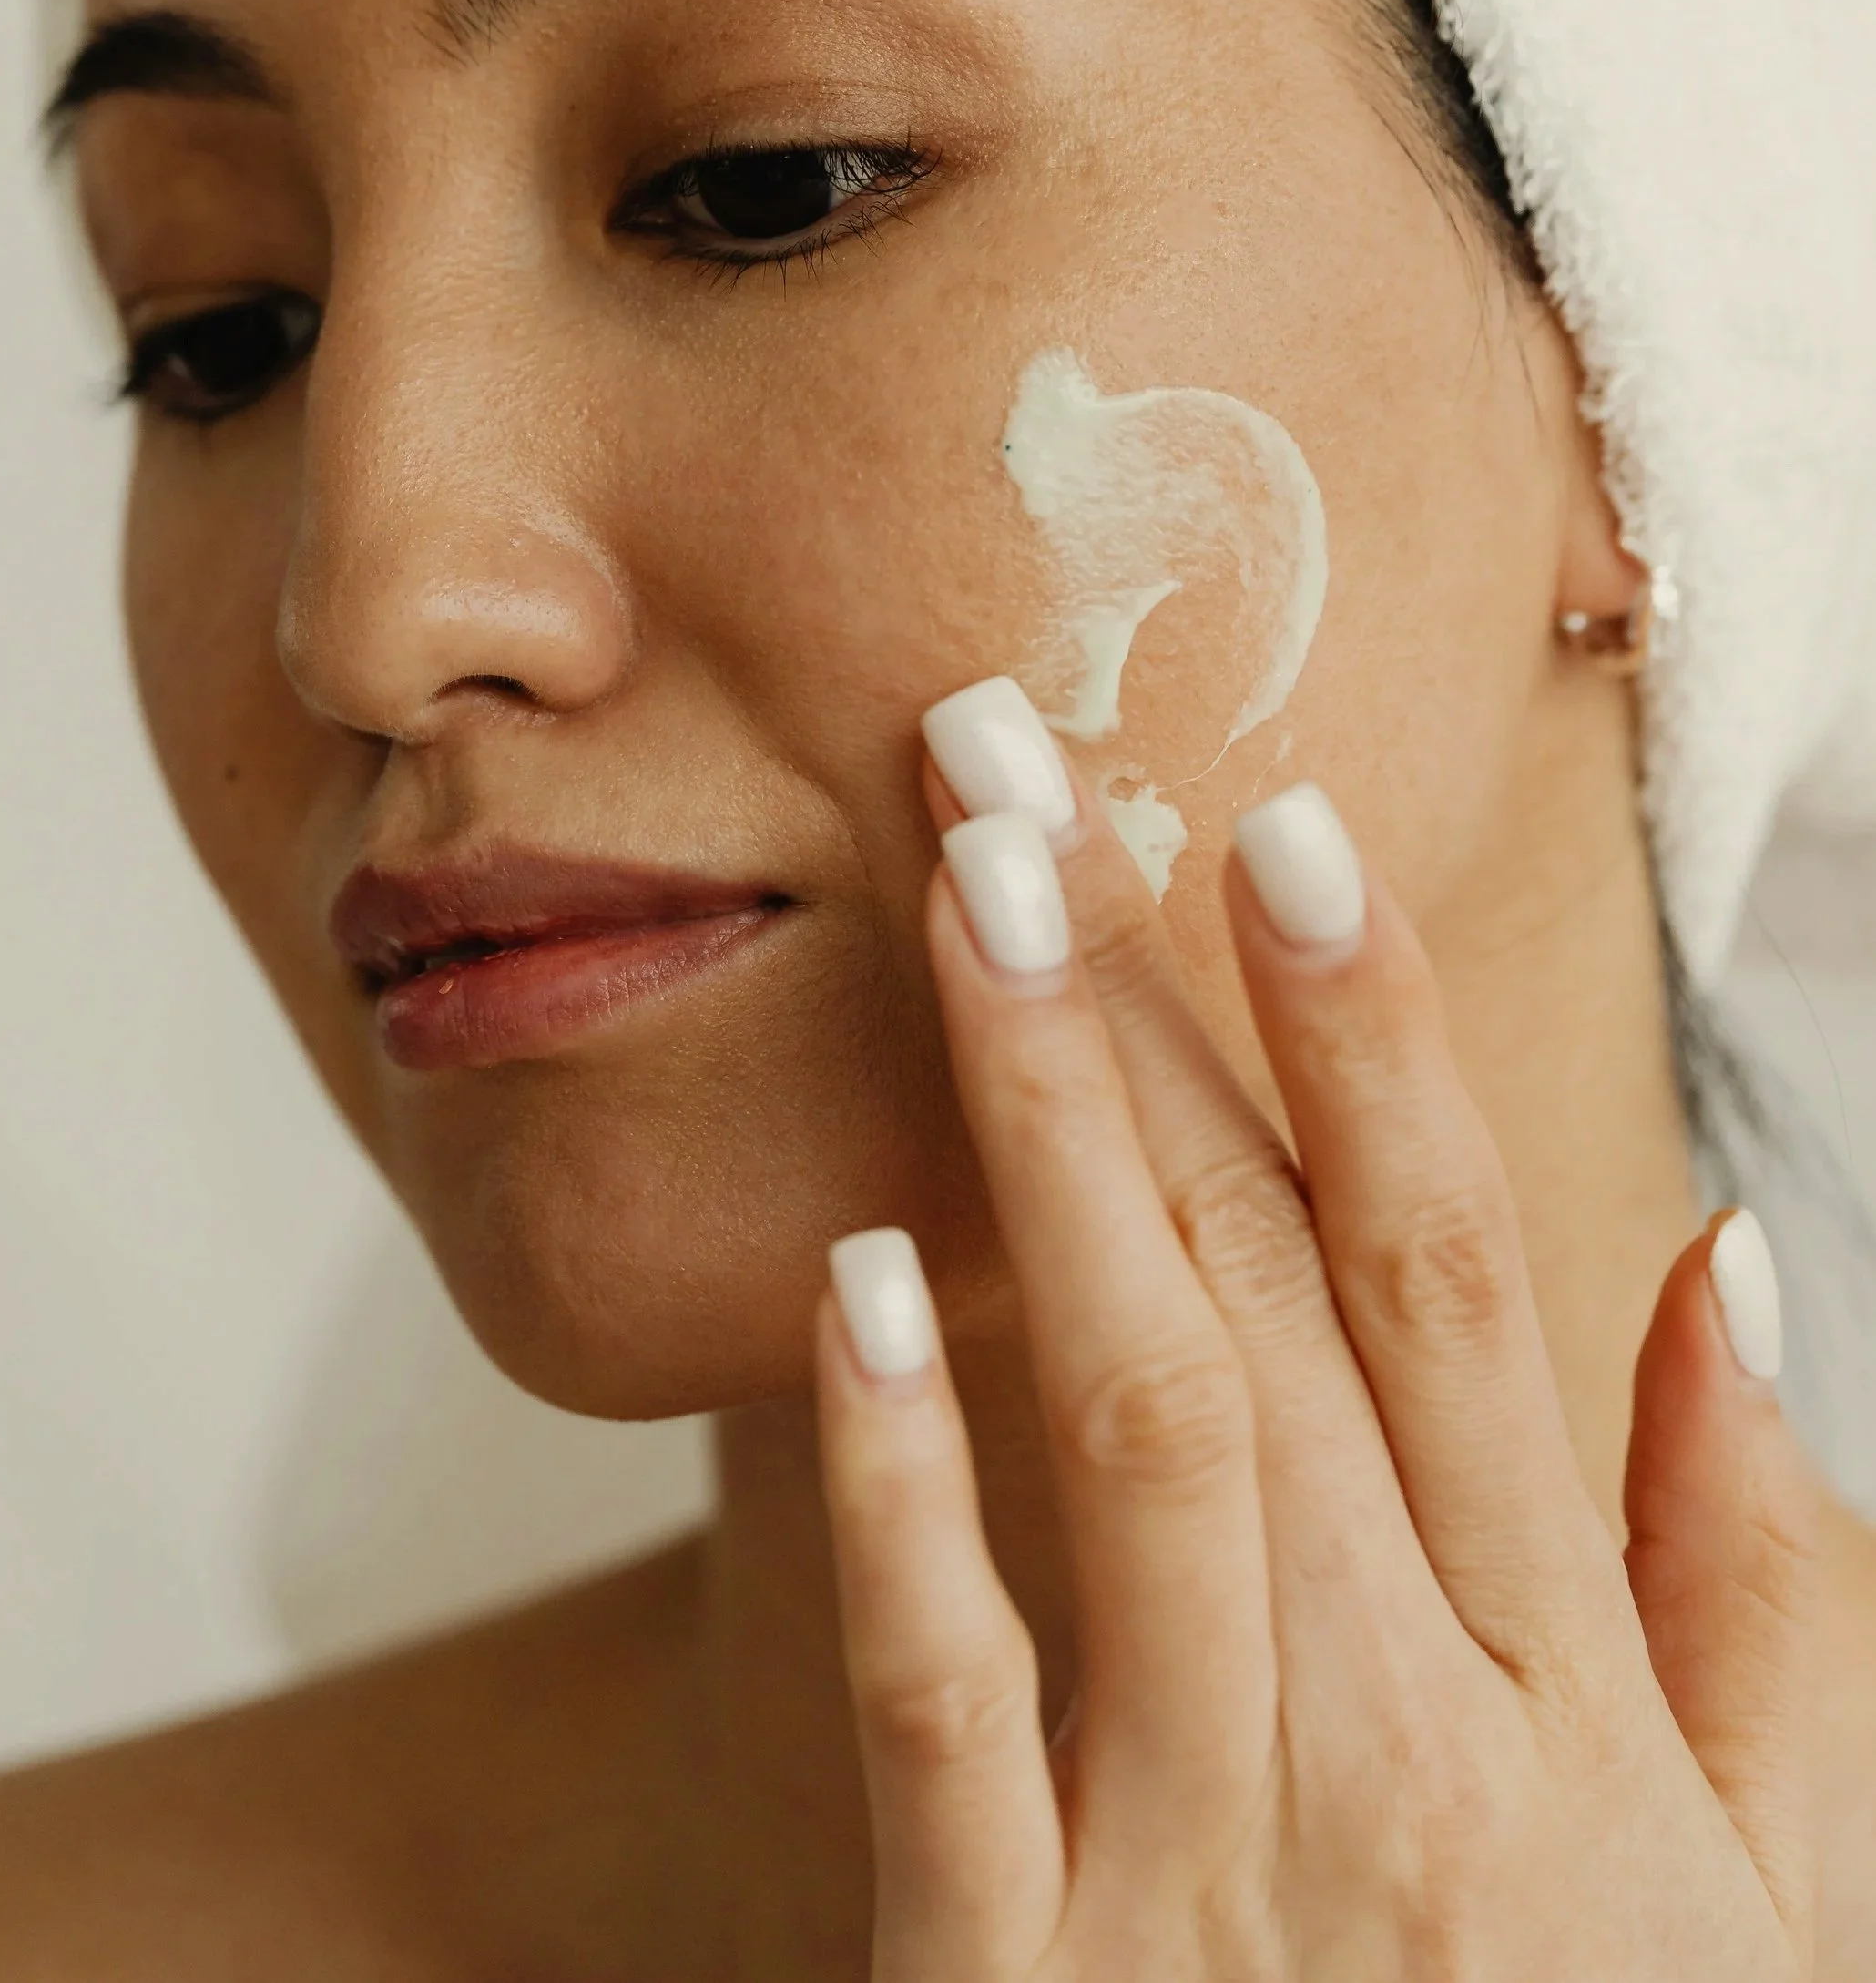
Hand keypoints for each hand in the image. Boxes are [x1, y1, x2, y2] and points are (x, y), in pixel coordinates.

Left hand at [814, 746, 1816, 1978]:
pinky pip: (952, 1698)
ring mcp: (1203, 1883)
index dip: (1376, 1046)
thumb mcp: (1768, 1913)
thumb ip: (1760, 1598)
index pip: (1465, 1299)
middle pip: (1267, 1304)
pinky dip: (907, 1480)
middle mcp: (1403, 1766)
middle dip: (1148, 1006)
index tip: (1281, 830)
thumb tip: (1734, 1269)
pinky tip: (856, 1276)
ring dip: (1045, 1140)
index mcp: (1575, 1726)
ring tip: (962, 902)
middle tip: (1017, 758)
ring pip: (1132, 1428)